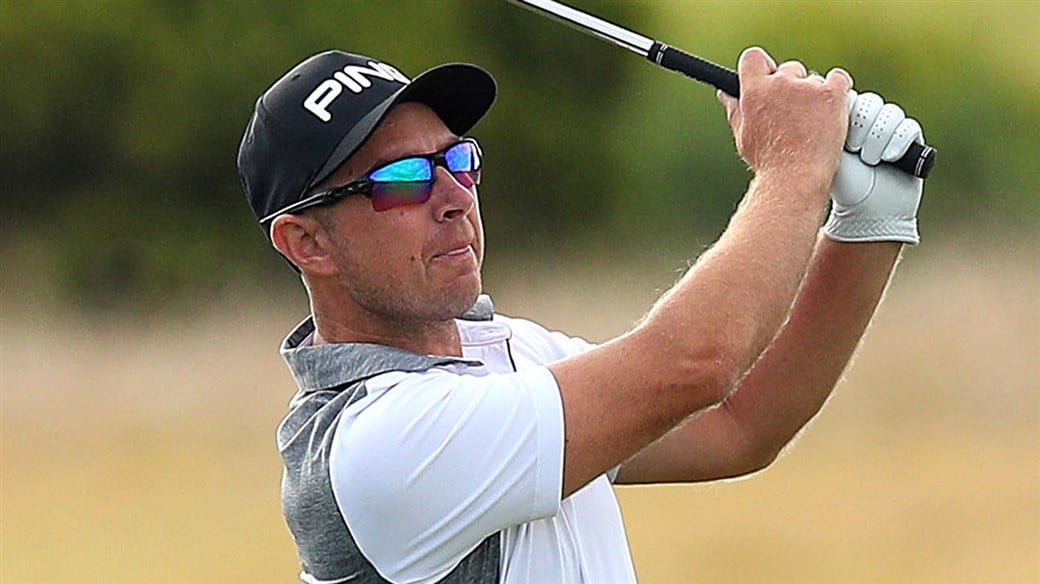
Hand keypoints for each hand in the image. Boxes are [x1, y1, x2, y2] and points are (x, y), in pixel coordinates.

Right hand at [719, 47, 852, 187]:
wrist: (795, 177)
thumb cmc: (769, 162)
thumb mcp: (744, 136)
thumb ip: (736, 109)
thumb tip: (726, 94)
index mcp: (754, 91)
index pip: (753, 58)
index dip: (762, 67)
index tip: (769, 78)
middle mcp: (780, 84)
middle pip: (789, 69)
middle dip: (792, 86)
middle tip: (795, 112)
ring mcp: (807, 88)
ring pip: (814, 79)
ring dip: (814, 95)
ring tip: (813, 124)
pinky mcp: (832, 94)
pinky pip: (839, 79)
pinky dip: (838, 90)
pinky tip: (833, 108)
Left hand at [823, 90, 925, 243]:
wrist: (868, 212)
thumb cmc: (843, 185)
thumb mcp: (829, 154)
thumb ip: (826, 127)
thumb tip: (818, 101)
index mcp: (846, 120)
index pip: (850, 97)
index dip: (847, 114)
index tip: (841, 140)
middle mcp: (869, 121)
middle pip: (871, 102)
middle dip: (863, 127)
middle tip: (854, 150)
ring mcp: (891, 129)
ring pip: (891, 113)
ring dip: (879, 138)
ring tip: (870, 161)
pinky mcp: (910, 140)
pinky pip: (909, 127)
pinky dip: (898, 142)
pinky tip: (888, 159)